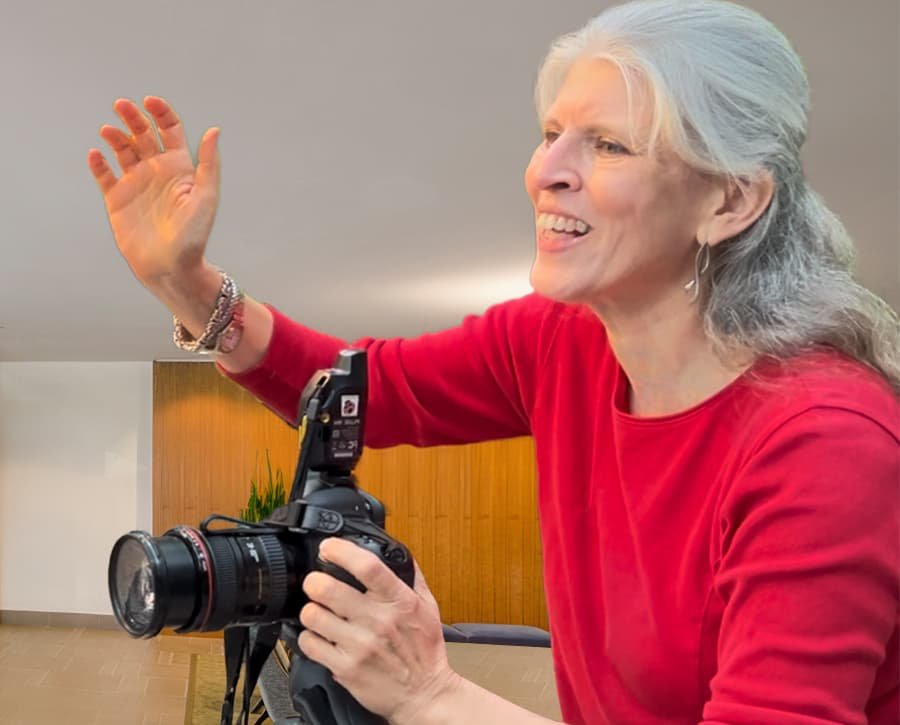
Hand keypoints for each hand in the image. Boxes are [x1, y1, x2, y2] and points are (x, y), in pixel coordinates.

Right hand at [87, 97, 219, 289]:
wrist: (171, 267)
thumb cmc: (194, 235)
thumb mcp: (205, 197)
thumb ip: (208, 164)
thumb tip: (214, 130)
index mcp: (180, 168)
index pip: (169, 130)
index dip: (161, 112)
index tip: (150, 102)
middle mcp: (157, 171)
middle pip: (142, 134)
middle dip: (133, 117)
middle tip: (121, 106)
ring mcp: (136, 184)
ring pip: (122, 150)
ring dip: (115, 136)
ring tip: (108, 132)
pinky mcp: (117, 199)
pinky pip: (104, 175)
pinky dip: (98, 163)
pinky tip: (96, 154)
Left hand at [298, 538, 460, 723]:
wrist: (424, 694)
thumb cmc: (425, 651)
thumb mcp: (428, 607)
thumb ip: (412, 577)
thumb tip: (396, 552)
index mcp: (399, 600)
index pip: (367, 566)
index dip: (341, 551)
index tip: (329, 547)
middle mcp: (378, 621)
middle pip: (328, 588)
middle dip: (314, 581)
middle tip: (315, 583)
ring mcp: (360, 646)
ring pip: (313, 615)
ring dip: (311, 611)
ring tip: (318, 612)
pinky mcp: (345, 668)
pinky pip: (310, 644)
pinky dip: (309, 638)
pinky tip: (320, 637)